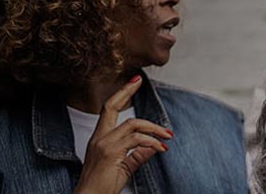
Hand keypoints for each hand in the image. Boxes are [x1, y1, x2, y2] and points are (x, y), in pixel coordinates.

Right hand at [72, 76, 172, 193]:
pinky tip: (160, 148)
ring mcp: (103, 144)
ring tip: (166, 136)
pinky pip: (136, 140)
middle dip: (125, 90)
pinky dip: (151, 142)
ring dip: (153, 128)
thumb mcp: (124, 167)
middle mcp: (99, 138)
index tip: (133, 82)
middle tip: (139, 81)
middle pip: (111, 106)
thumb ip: (138, 155)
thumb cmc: (103, 187)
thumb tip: (154, 146)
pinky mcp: (111, 152)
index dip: (120, 94)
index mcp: (99, 138)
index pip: (108, 110)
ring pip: (132, 124)